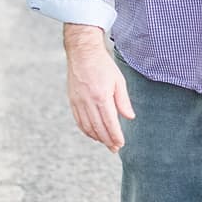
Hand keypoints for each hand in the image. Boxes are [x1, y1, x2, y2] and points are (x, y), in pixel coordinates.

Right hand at [63, 25, 133, 151]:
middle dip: (107, 140)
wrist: (82, 52)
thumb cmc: (103, 65)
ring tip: (106, 143)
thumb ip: (123, 101)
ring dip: (97, 137)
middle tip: (115, 148)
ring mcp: (78, 102)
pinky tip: (93, 134)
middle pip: (98, 128)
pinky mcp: (72, 100)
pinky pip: (79, 121)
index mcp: (101, 96)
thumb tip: (129, 117)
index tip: (120, 144)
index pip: (110, 123)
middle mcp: (88, 101)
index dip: (115, 136)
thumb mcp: (118, 80)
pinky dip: (86, 130)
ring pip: (87, 127)